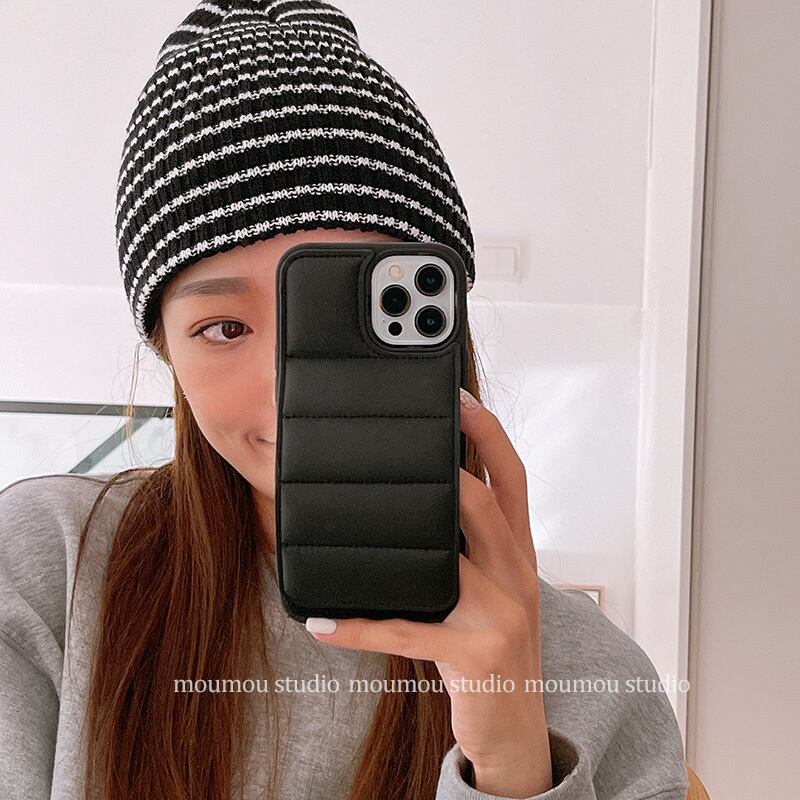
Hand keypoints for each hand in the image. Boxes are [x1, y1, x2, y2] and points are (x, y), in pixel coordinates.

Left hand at [306, 387, 551, 795]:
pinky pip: (408, 634)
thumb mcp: (494, 586)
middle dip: (449, 466)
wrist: (516, 723)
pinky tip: (322, 625)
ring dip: (399, 538)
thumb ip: (469, 544)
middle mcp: (519, 575)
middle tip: (402, 435)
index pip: (514, 480)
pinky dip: (361, 629)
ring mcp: (502, 615)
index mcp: (520, 552)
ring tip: (349, 513)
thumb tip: (416, 500)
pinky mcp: (476, 656)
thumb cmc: (492, 645)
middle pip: (485, 505)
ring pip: (450, 561)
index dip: (489, 436)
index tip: (459, 399)